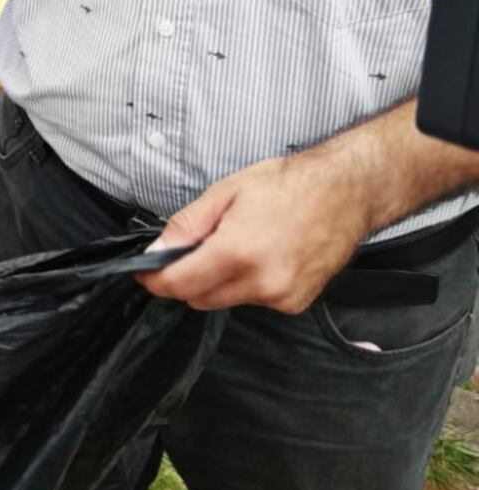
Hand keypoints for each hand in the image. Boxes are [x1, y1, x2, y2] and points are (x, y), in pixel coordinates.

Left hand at [138, 153, 369, 312]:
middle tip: (196, 247)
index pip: (180, 284)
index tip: (145, 273)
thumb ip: (188, 225)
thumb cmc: (287, 185)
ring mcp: (281, 298)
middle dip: (188, 278)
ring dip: (219, 281)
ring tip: (239, 243)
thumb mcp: (226, 192)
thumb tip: (158, 250)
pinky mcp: (295, 303)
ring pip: (226, 300)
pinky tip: (263, 255)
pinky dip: (248, 284)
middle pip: (200, 298)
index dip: (156, 281)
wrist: (344, 194)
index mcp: (237, 252)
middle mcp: (260, 283)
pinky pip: (254, 301)